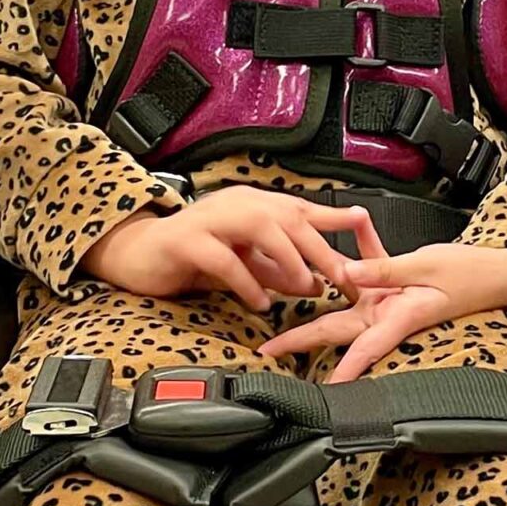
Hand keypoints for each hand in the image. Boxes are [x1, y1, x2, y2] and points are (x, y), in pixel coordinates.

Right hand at [82, 188, 387, 307]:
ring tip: (304, 285)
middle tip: (342, 276)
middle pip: (287, 217)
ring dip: (287, 258)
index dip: (334, 218)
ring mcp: (210, 218)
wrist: (140, 255)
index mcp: (253, 204)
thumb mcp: (246, 263)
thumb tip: (316, 282)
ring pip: (260, 228)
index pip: (302, 207)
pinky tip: (259, 301)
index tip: (365, 228)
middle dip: (319, 247)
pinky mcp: (187, 240)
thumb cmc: (194, 255)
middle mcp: (235, 204)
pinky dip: (246, 281)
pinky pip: (224, 259)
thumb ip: (279, 270)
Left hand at [260, 241, 506, 383]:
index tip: (318, 390)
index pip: (363, 349)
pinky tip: (355, 223)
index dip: (340, 371)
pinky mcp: (394, 282)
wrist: (499, 269)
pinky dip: (362, 245)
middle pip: (336, 328)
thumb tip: (344, 272)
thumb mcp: (425, 267)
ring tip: (285, 282)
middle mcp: (388, 313)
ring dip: (318, 286)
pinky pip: (370, 265)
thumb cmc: (472, 274)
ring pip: (344, 298)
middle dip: (302, 338)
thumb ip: (383, 269)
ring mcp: (388, 299)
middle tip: (269, 350)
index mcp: (399, 317)